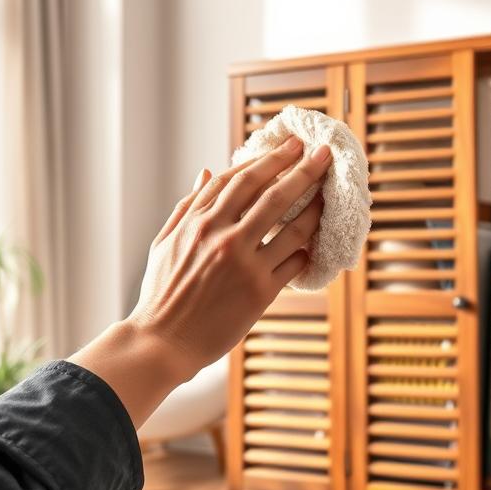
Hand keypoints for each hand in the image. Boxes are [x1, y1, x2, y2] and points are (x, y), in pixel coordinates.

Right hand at [68, 137, 332, 426]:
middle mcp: (224, 238)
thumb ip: (188, 205)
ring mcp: (245, 265)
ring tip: (329, 195)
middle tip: (322, 154)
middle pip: (273, 193)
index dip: (268, 160)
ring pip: (293, 226)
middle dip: (302, 169)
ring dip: (316, 207)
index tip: (289, 147)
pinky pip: (294, 264)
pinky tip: (314, 243)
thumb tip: (206, 169)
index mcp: (199, 222)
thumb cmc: (161, 293)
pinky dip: (307, 250)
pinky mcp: (261, 293)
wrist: (163, 341)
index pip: (241, 178)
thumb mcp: (165, 242)